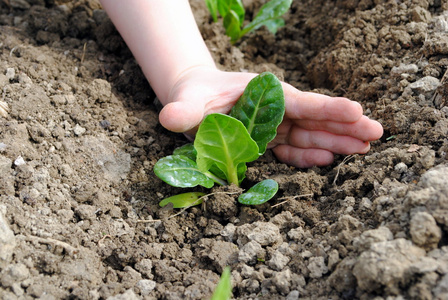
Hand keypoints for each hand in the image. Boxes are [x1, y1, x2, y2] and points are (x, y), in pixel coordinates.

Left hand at [159, 67, 382, 167]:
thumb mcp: (188, 102)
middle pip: (315, 118)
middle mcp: (274, 110)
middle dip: (344, 125)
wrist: (193, 100)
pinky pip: (292, 149)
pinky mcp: (268, 140)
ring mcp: (274, 126)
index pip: (301, 103)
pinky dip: (308, 155)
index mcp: (265, 95)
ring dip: (335, 141)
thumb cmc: (194, 96)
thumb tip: (169, 117)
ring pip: (309, 134)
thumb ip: (183, 110)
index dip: (328, 109)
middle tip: (377, 133)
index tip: (357, 111)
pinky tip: (327, 160)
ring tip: (364, 149)